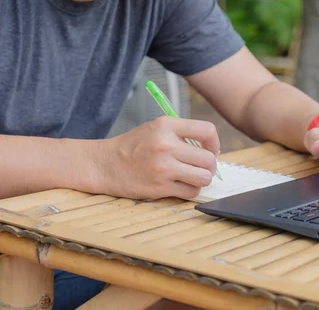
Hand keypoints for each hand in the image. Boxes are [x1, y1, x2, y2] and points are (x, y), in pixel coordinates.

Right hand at [90, 116, 218, 199]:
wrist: (104, 164)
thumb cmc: (133, 146)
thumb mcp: (155, 128)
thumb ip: (182, 133)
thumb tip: (211, 149)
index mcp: (166, 125)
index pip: (207, 130)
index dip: (214, 143)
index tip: (210, 150)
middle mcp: (166, 145)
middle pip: (208, 159)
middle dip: (209, 166)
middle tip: (201, 168)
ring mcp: (163, 167)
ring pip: (204, 177)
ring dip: (202, 179)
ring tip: (192, 177)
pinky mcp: (159, 187)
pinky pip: (191, 192)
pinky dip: (190, 190)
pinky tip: (181, 185)